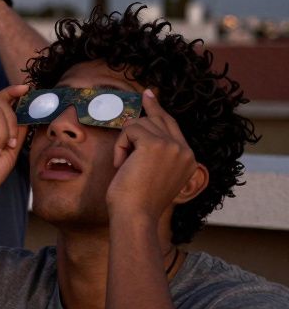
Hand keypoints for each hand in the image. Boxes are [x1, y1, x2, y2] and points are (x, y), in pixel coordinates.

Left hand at [107, 90, 201, 223]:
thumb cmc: (138, 202)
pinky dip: (120, 146)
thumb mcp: (155, 175)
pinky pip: (129, 129)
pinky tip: (121, 164)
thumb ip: (157, 155)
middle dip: (147, 110)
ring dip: (125, 143)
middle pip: (159, 119)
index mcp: (188, 159)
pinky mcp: (155, 144)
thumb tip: (142, 129)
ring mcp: (172, 146)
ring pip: (140, 124)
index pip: (173, 127)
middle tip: (145, 92)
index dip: (160, 110)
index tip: (151, 96)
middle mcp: (184, 150)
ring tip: (124, 166)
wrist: (135, 216)